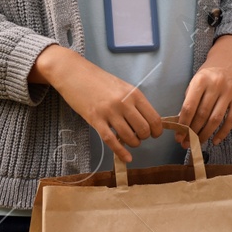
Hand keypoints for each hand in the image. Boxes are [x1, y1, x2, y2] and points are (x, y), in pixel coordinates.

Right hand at [30, 45, 161, 162]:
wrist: (74, 73)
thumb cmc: (99, 80)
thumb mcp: (123, 87)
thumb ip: (134, 102)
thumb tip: (146, 119)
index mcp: (134, 94)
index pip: (154, 118)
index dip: (157, 130)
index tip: (155, 134)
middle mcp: (124, 103)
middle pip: (143, 129)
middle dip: (145, 137)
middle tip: (140, 137)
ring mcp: (109, 112)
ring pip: (129, 136)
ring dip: (133, 143)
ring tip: (131, 141)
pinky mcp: (95, 120)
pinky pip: (111, 140)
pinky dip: (121, 152)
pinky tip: (126, 158)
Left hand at [177, 35, 231, 146]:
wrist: (230, 60)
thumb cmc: (208, 74)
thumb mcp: (196, 82)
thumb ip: (190, 101)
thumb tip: (182, 126)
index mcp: (200, 80)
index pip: (189, 107)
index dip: (183, 124)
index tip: (178, 136)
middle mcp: (216, 84)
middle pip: (202, 115)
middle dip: (192, 132)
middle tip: (186, 144)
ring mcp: (230, 91)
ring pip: (216, 119)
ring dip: (205, 134)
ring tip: (197, 143)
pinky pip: (231, 119)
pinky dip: (222, 132)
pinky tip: (215, 141)